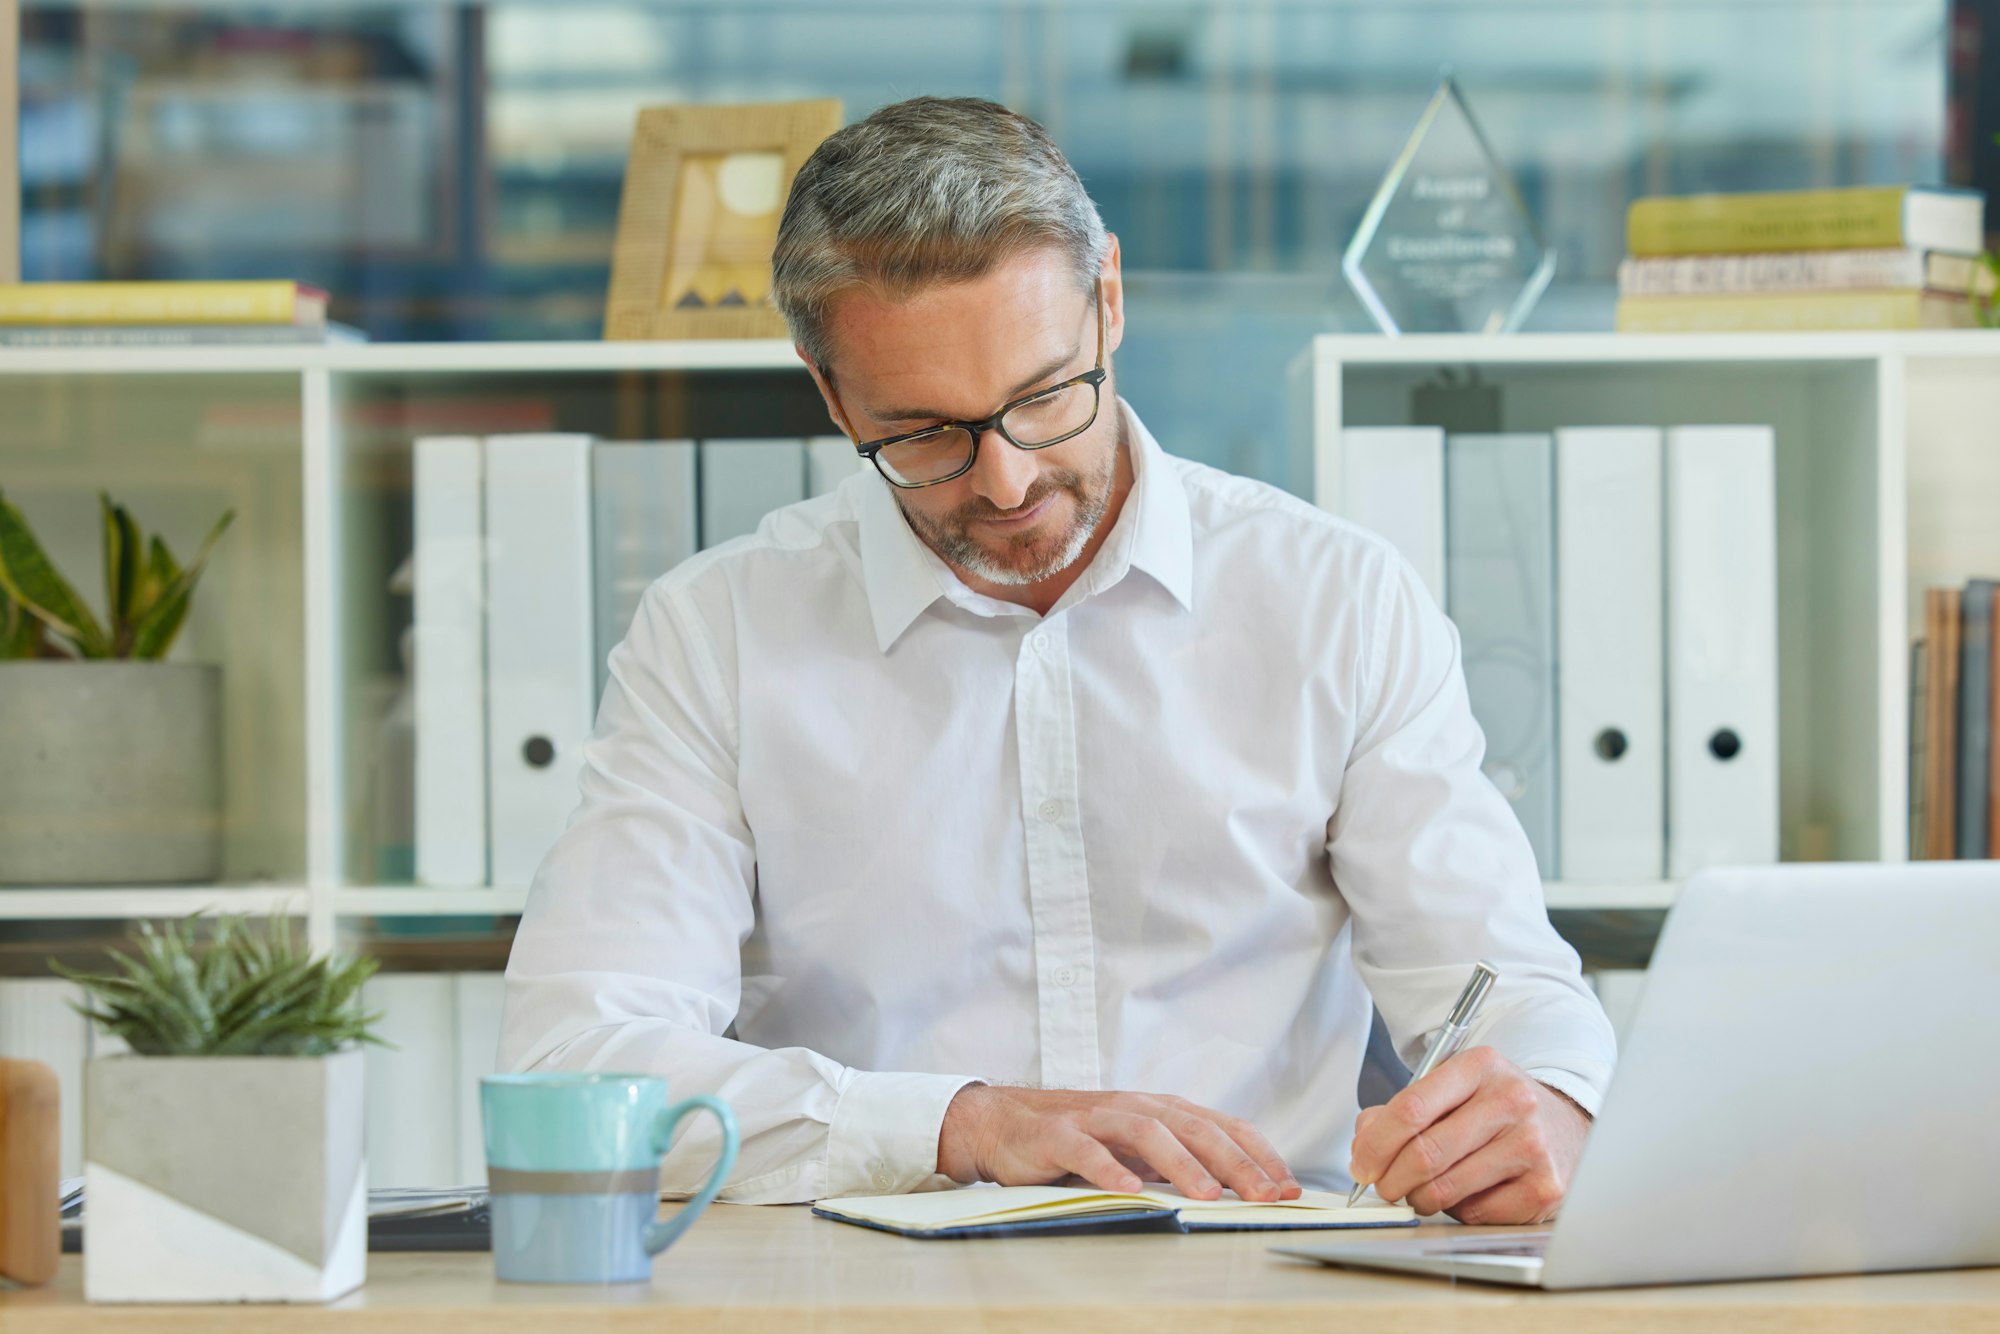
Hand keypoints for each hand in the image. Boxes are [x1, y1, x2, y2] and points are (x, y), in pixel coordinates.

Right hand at [936, 1084, 1301, 1202]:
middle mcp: (1135, 1106)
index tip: (1288, 1186)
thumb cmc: (1079, 1136)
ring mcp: (1097, 1117)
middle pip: (1194, 1128)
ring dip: (1182, 1164)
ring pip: (1148, 1133)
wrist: (1003, 1123)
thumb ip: (1179, 1160)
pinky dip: (1110, 1169)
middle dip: (1235, 1163)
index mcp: (1161, 1110)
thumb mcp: (1137, 1147)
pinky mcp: (1059, 1135)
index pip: (1222, 1126)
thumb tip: (1239, 1187)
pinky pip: (1088, 1150)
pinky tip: (1129, 1190)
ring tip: (1209, 1194)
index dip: (1259, 1154)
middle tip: (1266, 1195)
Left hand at [1347, 1046, 1590, 1223]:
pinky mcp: (1543, 1188)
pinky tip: (1462, 1194)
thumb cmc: (1495, 1109)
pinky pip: (1475, 1212)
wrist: (1564, 1128)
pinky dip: (1455, 1210)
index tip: (1361, 1164)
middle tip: (1382, 1187)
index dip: (1376, 1143)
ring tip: (1419, 1191)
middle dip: (1390, 1179)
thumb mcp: (1452, 1089)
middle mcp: (1511, 1101)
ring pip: (1446, 1188)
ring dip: (1419, 1198)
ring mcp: (1532, 1146)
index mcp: (1480, 1066)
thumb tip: (1364, 1147)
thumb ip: (1401, 1110)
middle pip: (1426, 1152)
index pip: (1411, 1108)